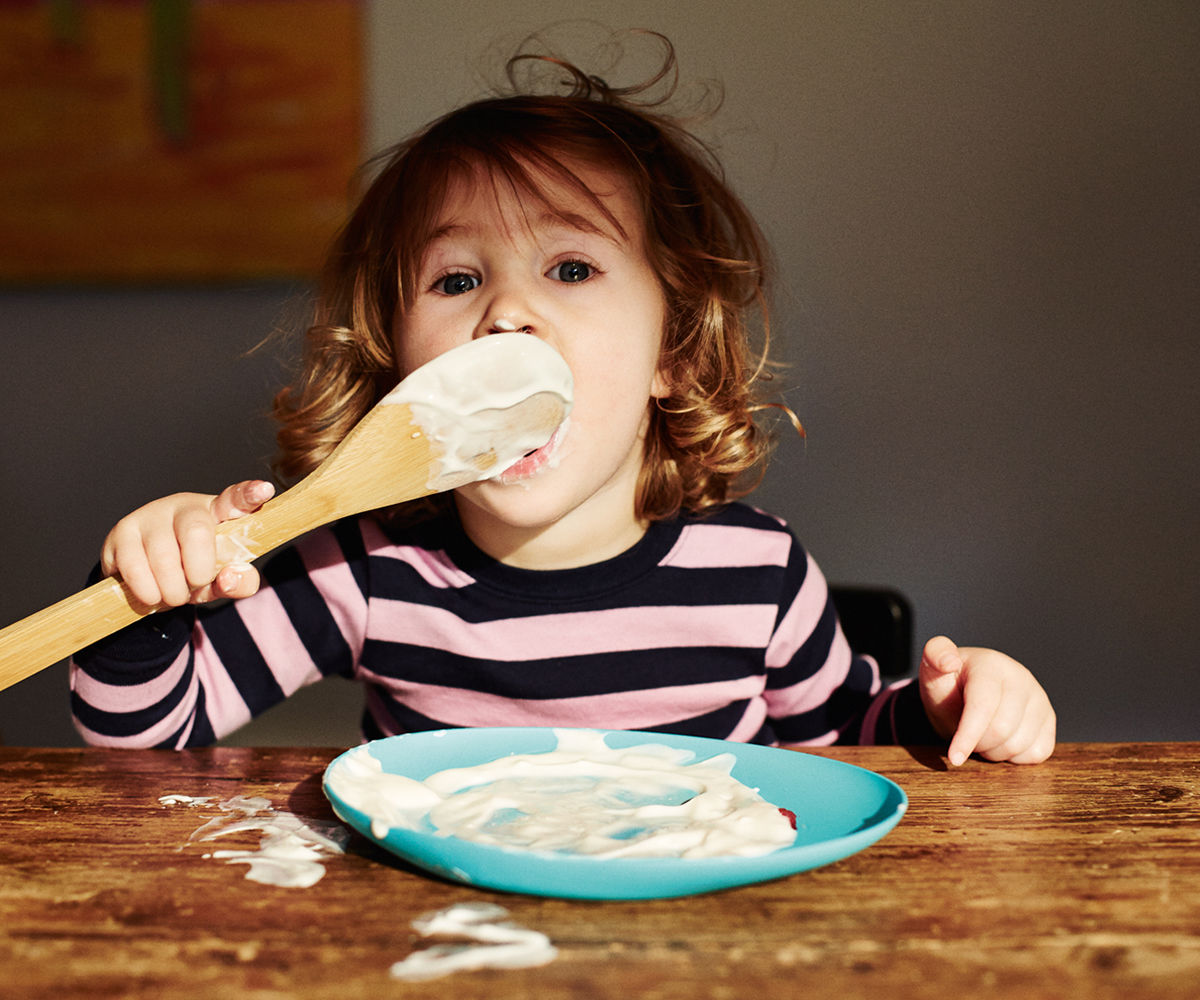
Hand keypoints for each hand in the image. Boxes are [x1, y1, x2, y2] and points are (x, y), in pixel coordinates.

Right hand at [100, 480, 274, 607]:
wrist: (148, 578)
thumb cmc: (193, 570)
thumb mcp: (221, 580)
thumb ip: (238, 582)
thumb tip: (230, 577)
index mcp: (218, 513)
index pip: (236, 499)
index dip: (249, 494)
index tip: (264, 490)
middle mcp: (185, 506)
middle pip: (197, 533)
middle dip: (198, 573)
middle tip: (194, 585)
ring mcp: (150, 514)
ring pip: (163, 557)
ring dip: (171, 590)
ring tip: (172, 593)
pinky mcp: (121, 531)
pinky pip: (134, 567)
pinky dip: (147, 591)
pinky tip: (150, 594)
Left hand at [918, 636, 1055, 765]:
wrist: (967, 690)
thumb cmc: (949, 684)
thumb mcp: (933, 670)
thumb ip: (934, 657)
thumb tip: (947, 661)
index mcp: (991, 666)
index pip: (982, 706)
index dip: (968, 735)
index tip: (954, 757)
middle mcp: (1021, 679)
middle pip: (1001, 730)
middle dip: (977, 744)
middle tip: (965, 737)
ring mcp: (1039, 699)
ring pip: (1020, 744)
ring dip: (994, 752)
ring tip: (981, 737)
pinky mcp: (1049, 719)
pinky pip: (1037, 752)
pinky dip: (1015, 757)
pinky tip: (1000, 742)